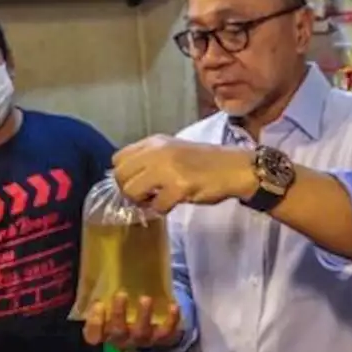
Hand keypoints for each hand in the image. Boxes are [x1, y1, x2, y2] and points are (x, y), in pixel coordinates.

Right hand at [83, 292, 180, 348]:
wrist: (152, 321)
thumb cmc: (125, 307)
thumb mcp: (111, 299)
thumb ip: (104, 289)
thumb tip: (105, 256)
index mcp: (106, 331)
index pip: (94, 335)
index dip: (95, 323)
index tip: (99, 304)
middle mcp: (123, 338)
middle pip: (118, 332)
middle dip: (118, 314)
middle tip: (121, 294)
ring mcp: (143, 339)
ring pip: (142, 333)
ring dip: (143, 316)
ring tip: (145, 299)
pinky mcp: (162, 338)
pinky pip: (167, 333)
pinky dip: (171, 321)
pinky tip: (173, 306)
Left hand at [113, 135, 256, 213]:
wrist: (233, 168)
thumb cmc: (203, 163)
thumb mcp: (172, 152)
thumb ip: (149, 162)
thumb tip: (126, 181)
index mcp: (154, 143)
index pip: (118, 159)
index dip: (124, 176)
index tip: (137, 184)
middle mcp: (157, 152)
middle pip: (120, 176)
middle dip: (129, 191)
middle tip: (145, 197)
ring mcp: (167, 168)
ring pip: (132, 190)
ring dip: (142, 201)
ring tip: (158, 200)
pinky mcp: (179, 186)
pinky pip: (156, 205)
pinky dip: (162, 209)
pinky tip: (173, 203)